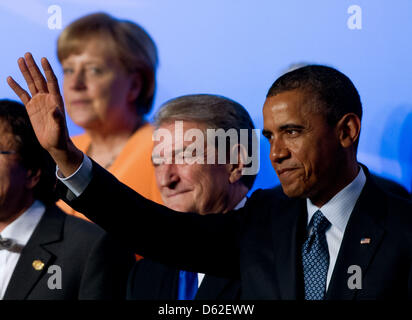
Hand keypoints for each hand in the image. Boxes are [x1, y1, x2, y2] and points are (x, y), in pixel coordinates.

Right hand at [7, 52, 82, 175]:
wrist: (54, 144)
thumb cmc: (59, 136)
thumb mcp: (59, 128)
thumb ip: (57, 119)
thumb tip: (55, 110)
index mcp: (56, 100)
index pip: (52, 81)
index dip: (47, 70)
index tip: (43, 58)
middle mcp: (47, 98)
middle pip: (40, 79)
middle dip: (34, 67)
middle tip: (27, 54)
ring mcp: (39, 102)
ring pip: (31, 83)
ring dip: (26, 72)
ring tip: (20, 59)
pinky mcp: (31, 107)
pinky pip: (23, 94)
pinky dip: (16, 86)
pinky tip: (10, 78)